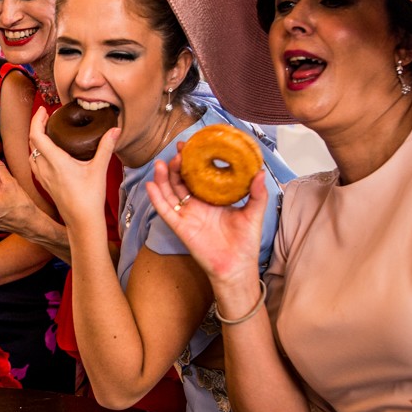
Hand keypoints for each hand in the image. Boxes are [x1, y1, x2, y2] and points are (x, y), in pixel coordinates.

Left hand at [27, 106, 117, 227]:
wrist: (82, 223)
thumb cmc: (90, 198)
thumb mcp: (99, 169)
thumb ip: (106, 147)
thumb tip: (115, 129)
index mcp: (55, 162)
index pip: (37, 135)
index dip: (37, 120)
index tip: (43, 110)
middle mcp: (45, 169)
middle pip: (32, 142)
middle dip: (36, 126)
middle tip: (46, 117)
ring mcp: (43, 178)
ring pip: (31, 154)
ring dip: (36, 140)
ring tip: (46, 132)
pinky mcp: (45, 185)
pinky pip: (35, 165)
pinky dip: (37, 153)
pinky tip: (47, 154)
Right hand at [146, 149, 266, 286]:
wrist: (237, 267)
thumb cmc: (245, 242)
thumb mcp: (254, 213)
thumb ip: (257, 193)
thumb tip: (260, 172)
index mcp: (212, 199)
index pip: (197, 176)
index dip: (192, 160)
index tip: (190, 145)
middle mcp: (196, 206)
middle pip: (180, 181)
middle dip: (177, 165)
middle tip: (178, 150)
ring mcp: (187, 216)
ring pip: (169, 193)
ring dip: (163, 178)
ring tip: (161, 163)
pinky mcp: (181, 227)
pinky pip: (165, 211)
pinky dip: (157, 199)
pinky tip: (151, 185)